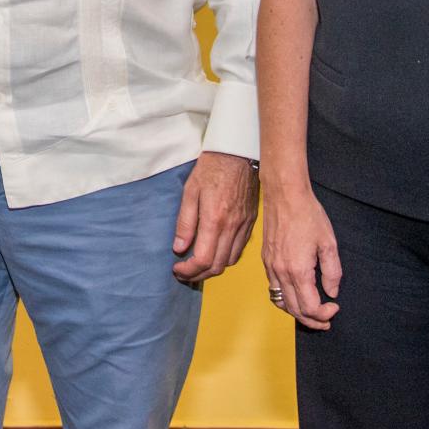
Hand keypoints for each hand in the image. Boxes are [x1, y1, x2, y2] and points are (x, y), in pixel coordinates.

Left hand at [172, 152, 259, 283]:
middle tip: (184, 272)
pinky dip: (225, 258)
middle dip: (198, 275)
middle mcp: (232, 227)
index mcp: (215, 220)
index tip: (177, 269)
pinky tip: (214, 252)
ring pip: (229, 261)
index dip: (189, 270)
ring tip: (197, 265)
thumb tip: (179, 248)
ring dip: (212, 269)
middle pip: (217, 266)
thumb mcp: (190, 191)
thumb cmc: (212, 168)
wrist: (239, 153)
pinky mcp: (251, 223)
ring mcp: (244, 226)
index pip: (203, 259)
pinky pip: (239, 250)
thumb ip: (185, 221)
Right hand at [260, 179, 341, 328]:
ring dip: (296, 312)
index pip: (309, 307)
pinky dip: (284, 299)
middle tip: (326, 320)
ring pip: (280, 302)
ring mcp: (271, 266)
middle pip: (294, 310)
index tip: (335, 307)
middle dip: (311, 320)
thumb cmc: (308, 215)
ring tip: (311, 313)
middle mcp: (281, 272)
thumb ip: (332, 272)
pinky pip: (273, 288)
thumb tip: (332, 292)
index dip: (324, 314)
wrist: (284, 195)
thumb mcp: (329, 243)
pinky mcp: (266, 259)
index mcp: (298, 270)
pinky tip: (296, 294)